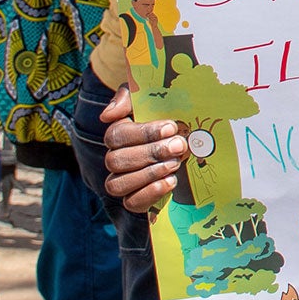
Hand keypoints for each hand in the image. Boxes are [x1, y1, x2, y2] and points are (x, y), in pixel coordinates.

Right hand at [101, 85, 189, 210]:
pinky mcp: (136, 199)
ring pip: (117, 185)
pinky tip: (171, 181)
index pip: (116, 136)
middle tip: (178, 146)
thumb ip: (128, 97)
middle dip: (151, 153)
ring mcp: (122, 181)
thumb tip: (107, 116)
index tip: (171, 127)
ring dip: (149, 173)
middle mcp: (115, 159)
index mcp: (118, 134)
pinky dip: (150, 193)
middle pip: (116, 161)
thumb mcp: (151, 97)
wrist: (191, 141)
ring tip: (174, 163)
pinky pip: (131, 203)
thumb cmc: (169, 115)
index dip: (143, 133)